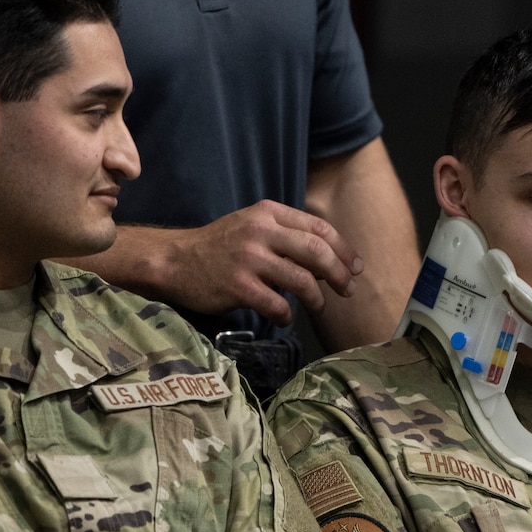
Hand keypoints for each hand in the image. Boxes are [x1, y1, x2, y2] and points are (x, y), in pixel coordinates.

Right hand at [160, 199, 362, 324]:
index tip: (356, 267)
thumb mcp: (253, 227)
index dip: (343, 249)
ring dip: (317, 298)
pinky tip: (283, 318)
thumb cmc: (220, 246)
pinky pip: (277, 304)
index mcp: (269, 213)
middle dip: (339, 273)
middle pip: (317, 251)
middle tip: (348, 289)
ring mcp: (249, 259)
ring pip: (302, 279)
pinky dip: (287, 315)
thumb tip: (329, 261)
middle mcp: (261, 231)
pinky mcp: (238, 286)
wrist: (175, 260)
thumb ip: (288, 236)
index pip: (319, 227)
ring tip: (318, 306)